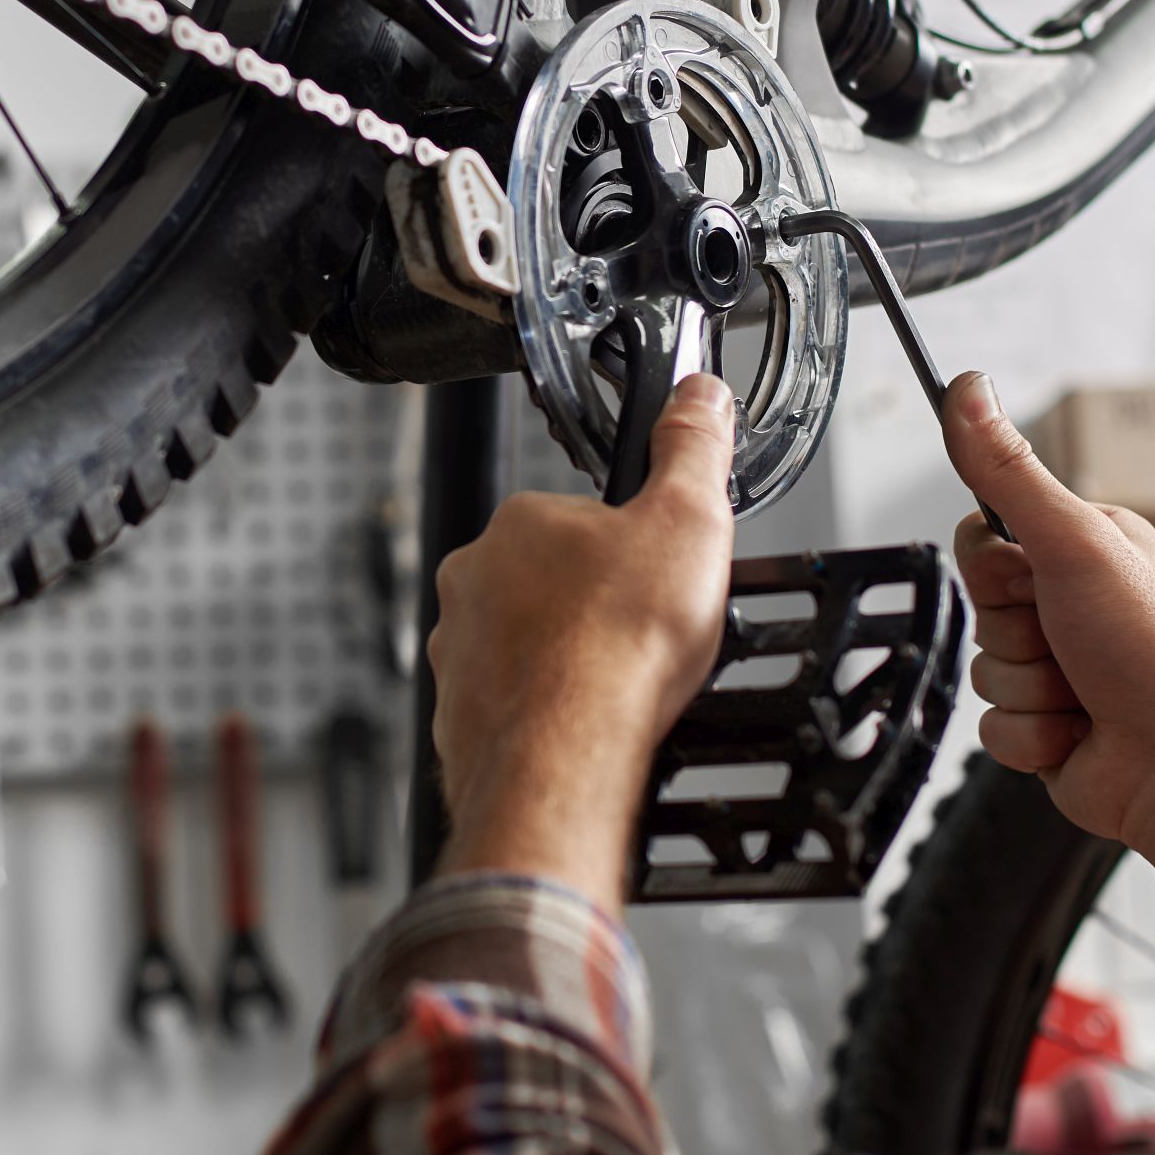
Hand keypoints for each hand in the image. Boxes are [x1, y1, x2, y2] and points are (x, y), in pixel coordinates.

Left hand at [429, 372, 736, 907]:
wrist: (566, 757)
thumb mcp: (688, 520)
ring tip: (617, 685)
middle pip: (550, 582)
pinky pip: (509, 704)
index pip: (581, 518)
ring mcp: (456, 652)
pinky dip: (544, 713)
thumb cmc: (618, 647)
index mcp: (519, 524)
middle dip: (594, 605)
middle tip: (643, 637)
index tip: (656, 577)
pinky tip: (584, 724)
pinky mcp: (457, 715)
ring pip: (524, 644)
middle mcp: (472, 582)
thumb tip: (697, 396)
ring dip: (566, 659)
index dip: (631, 548)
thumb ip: (692, 450)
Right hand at [943, 372, 1154, 851]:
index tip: (1035, 583)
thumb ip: (1008, 472)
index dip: (994, 570)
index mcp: (1084, 548)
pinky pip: (992, 728)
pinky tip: (1078, 736)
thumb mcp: (1074, 544)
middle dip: (1014, 637)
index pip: (982, 540)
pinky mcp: (1048, 728)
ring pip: (981, 671)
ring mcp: (1061, 670)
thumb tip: (966, 387)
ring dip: (1027, 691)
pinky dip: (1031, 737)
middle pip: (978, 608)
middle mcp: (1073, 604)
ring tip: (1085, 697)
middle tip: (1070, 644)